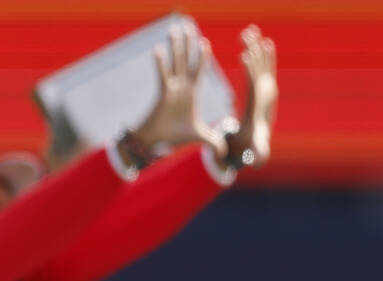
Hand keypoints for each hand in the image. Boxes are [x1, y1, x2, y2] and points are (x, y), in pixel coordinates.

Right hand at [128, 24, 224, 159]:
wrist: (157, 143)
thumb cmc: (174, 138)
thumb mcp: (200, 137)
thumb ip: (213, 141)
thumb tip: (224, 152)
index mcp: (191, 93)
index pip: (199, 70)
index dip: (202, 57)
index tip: (204, 42)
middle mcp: (182, 87)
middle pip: (187, 60)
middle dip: (188, 43)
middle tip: (187, 26)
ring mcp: (172, 88)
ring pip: (175, 62)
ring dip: (175, 46)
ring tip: (175, 29)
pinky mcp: (163, 93)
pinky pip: (163, 74)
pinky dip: (160, 63)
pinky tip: (159, 49)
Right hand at [226, 25, 277, 166]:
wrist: (258, 141)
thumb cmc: (250, 145)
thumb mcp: (252, 150)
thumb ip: (258, 155)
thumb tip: (261, 162)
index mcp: (259, 104)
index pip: (255, 84)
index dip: (251, 70)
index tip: (246, 55)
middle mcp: (266, 92)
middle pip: (261, 67)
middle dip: (255, 51)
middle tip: (249, 35)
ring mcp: (266, 87)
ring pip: (261, 62)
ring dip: (256, 45)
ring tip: (250, 30)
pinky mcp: (263, 85)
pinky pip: (261, 65)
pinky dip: (259, 52)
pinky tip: (258, 39)